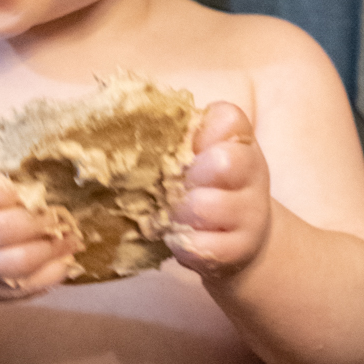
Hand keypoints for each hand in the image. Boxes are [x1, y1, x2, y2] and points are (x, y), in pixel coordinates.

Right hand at [0, 159, 77, 309]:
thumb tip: (36, 151)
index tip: (27, 188)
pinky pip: (18, 290)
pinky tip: (64, 263)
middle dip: (37, 221)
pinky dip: (47, 278)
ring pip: (13, 265)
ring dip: (50, 251)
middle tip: (62, 214)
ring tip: (73, 239)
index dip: (2, 191)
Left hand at [167, 102, 270, 278]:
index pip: (227, 119)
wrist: (241, 234)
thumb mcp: (196, 151)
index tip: (188, 150)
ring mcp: (251, 212)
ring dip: (179, 212)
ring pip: (208, 207)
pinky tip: (176, 237)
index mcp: (238, 139)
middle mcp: (252, 171)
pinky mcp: (241, 248)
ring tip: (169, 214)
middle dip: (187, 177)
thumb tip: (110, 114)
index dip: (199, 135)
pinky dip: (183, 244)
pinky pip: (205, 246)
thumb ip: (172, 132)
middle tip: (173, 186)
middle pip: (224, 162)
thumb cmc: (204, 183)